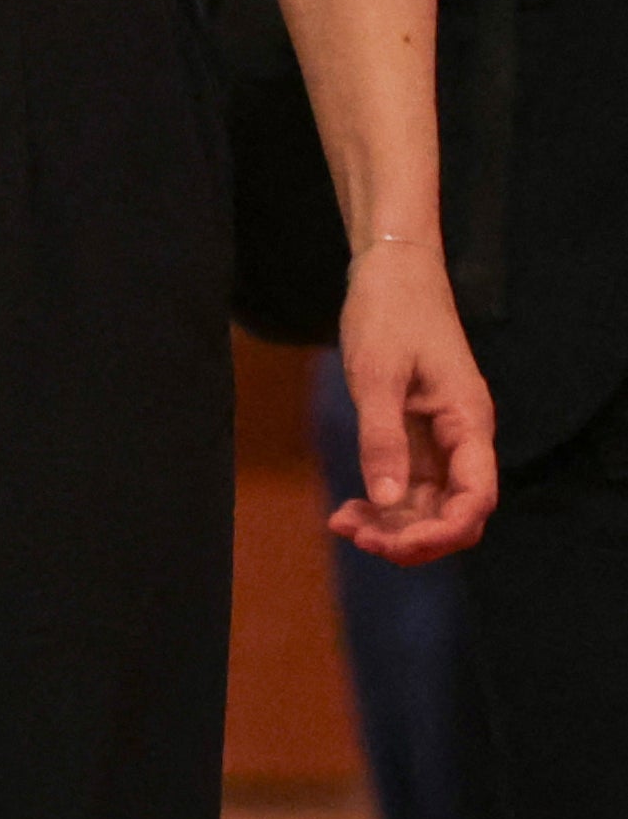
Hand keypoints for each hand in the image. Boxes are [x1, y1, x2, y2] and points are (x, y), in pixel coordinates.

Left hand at [332, 240, 498, 564]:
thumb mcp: (377, 375)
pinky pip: (409, 485)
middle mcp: (462, 438)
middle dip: (413, 536)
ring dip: (393, 525)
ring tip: (344, 526)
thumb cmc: (389, 314)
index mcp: (468, 422)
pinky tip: (347, 511)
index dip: (442, 530)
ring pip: (429, 504)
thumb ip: (382, 438)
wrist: (391, 274)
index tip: (395, 544)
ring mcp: (441, 439)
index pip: (475, 497)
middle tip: (358, 539)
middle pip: (455, 511)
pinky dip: (382, 503)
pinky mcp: (417, 435)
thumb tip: (388, 503)